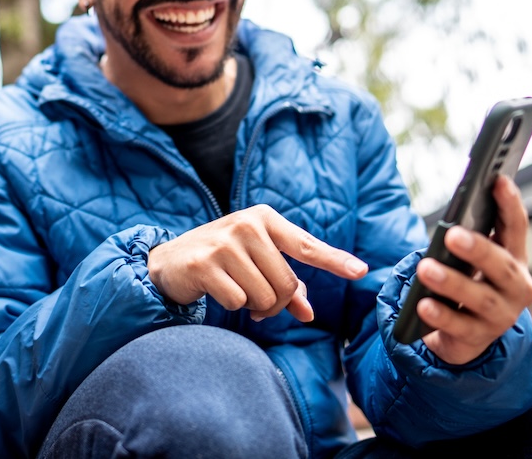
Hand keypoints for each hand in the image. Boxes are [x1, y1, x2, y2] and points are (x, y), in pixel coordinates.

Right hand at [147, 204, 368, 321]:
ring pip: (265, 296)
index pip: (306, 245)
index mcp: (264, 218)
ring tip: (239, 295)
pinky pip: (239, 301)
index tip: (361, 271)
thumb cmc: (222, 260)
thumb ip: (286, 283)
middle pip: (287, 284)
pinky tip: (219, 292)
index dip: (335, 260)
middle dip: (277, 304)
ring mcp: (224, 243)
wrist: (169, 260)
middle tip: (260, 304)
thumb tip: (308, 313)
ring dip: (256, 307)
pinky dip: (234, 305)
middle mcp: (246, 225)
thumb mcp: (256, 262)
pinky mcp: (205, 264)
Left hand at [414, 175, 531, 364]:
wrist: (466, 335)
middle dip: (478, 249)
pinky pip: (459, 327)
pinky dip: (441, 316)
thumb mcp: (471, 261)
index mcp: (514, 259)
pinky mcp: (479, 338)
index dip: (510, 204)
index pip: (516, 227)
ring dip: (453, 283)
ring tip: (425, 268)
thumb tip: (453, 215)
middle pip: (501, 265)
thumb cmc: (468, 283)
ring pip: (481, 298)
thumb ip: (468, 238)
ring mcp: (501, 316)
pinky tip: (423, 306)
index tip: (498, 180)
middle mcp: (516, 288)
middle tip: (452, 234)